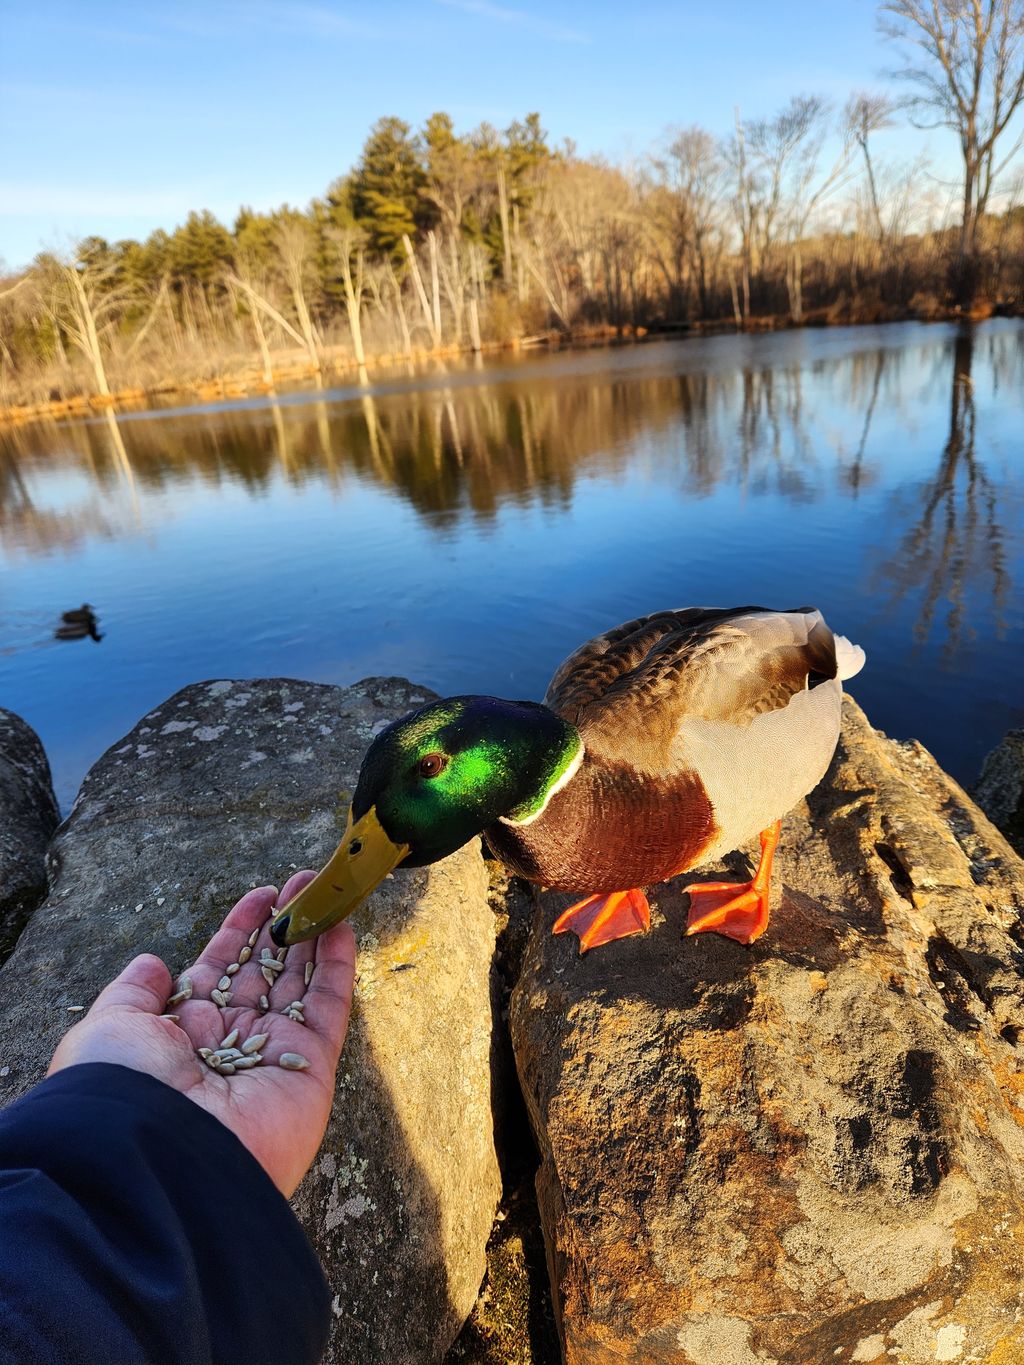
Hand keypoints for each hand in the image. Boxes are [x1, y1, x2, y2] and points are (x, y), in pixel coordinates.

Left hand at [49, 872, 355, 1195]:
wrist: (158, 1155)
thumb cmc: (122, 1086)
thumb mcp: (110, 1026)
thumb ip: (134, 992)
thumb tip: (153, 963)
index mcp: (181, 1033)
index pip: (219, 969)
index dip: (240, 930)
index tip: (262, 895)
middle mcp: (229, 1043)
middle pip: (264, 972)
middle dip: (283, 927)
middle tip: (303, 883)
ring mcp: (273, 1056)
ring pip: (301, 984)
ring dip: (314, 936)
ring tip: (325, 890)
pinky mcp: (310, 1069)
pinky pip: (328, 1008)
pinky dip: (337, 966)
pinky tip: (341, 923)